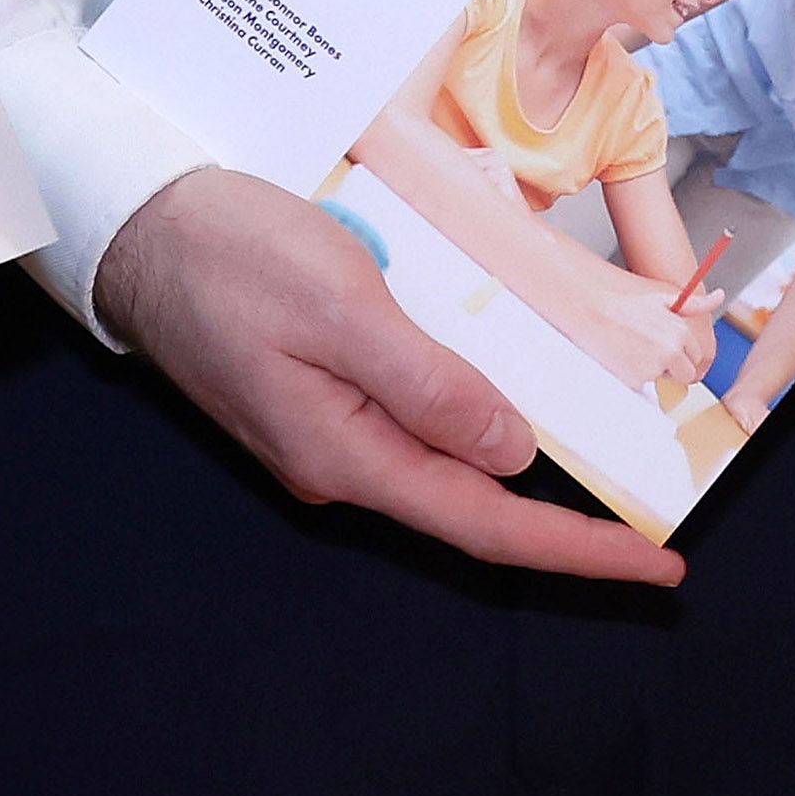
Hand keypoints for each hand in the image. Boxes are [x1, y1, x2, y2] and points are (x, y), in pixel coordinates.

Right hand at [91, 169, 684, 587]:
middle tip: (653, 536)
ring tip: (605, 475)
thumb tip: (513, 456)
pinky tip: (514, 410)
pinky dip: (477, 427)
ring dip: (524, 477)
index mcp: (348, 454)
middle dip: (564, 527)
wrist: (134, 226)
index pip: (484, 524)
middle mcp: (342, 463)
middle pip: (471, 509)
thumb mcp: (342, 306)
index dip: (576, 550)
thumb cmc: (231, 254)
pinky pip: (417, 426)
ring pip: (446, 468)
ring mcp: (327, 433)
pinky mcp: (322, 396)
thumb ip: (429, 385)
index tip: (659, 569)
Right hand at [541, 247, 715, 391]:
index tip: (664, 341)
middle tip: (648, 346)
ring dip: (652, 371)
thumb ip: (693, 302)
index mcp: (681, 332)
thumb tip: (717, 297)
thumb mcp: (661, 294)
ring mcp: (652, 368)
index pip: (696, 355)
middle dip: (672, 366)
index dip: (681, 350)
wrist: (587, 304)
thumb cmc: (622, 297)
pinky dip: (633, 376)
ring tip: (632, 347)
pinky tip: (621, 356)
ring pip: (662, 380)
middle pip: (685, 374)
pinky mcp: (633, 380)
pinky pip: (641, 386)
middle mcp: (670, 352)